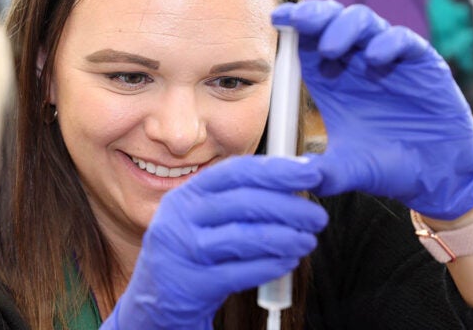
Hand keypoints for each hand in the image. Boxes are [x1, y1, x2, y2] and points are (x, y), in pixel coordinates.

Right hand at [102, 156, 327, 329]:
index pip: (235, 172)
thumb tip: (294, 179)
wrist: (155, 301)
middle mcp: (179, 216)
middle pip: (243, 203)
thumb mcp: (204, 219)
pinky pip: (238, 273)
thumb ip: (240, 199)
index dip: (276, 170)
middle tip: (318, 216)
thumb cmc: (192, 254)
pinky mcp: (189, 283)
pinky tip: (288, 262)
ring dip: (284, 237)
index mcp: (187, 193)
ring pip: (243, 237)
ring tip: (308, 240)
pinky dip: (269, 266)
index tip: (311, 173)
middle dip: (288, 207)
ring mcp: (181, 250)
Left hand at [271, 0, 472, 219]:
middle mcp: (357, 62)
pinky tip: (377, 58)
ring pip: (364, 22)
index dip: (294, 24)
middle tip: (300, 22)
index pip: (308, 41)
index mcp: (332, 79)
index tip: (277, 19)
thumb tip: (286, 179)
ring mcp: (389, 59)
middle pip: (333, 21)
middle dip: (315, 16)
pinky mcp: (422, 63)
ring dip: (345, 27)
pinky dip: (389, 42)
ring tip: (331, 49)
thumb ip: (320, 171)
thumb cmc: (387, 166)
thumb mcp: (348, 171)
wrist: (436, 175)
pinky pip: (404, 40)